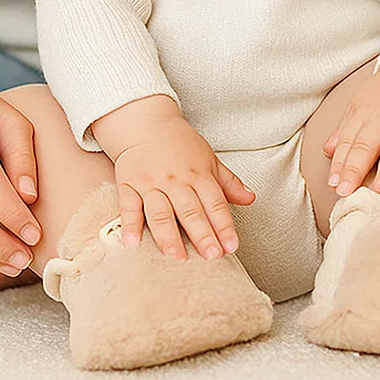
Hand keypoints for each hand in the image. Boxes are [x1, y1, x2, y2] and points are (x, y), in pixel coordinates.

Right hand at [93, 96, 254, 260]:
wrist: (146, 123)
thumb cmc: (180, 144)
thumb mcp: (209, 159)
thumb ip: (229, 182)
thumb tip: (250, 198)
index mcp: (198, 174)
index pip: (215, 204)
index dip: (224, 226)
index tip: (231, 246)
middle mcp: (176, 180)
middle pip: (190, 211)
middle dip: (202, 235)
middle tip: (211, 256)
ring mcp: (151, 183)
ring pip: (160, 212)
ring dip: (168, 235)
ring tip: (176, 256)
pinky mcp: (129, 184)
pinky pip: (129, 206)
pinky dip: (129, 224)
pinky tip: (132, 243)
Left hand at [323, 53, 379, 197]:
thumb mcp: (361, 105)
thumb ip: (345, 130)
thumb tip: (327, 152)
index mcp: (363, 112)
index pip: (349, 141)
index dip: (340, 164)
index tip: (334, 184)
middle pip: (368, 144)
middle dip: (356, 169)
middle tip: (347, 192)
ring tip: (379, 191)